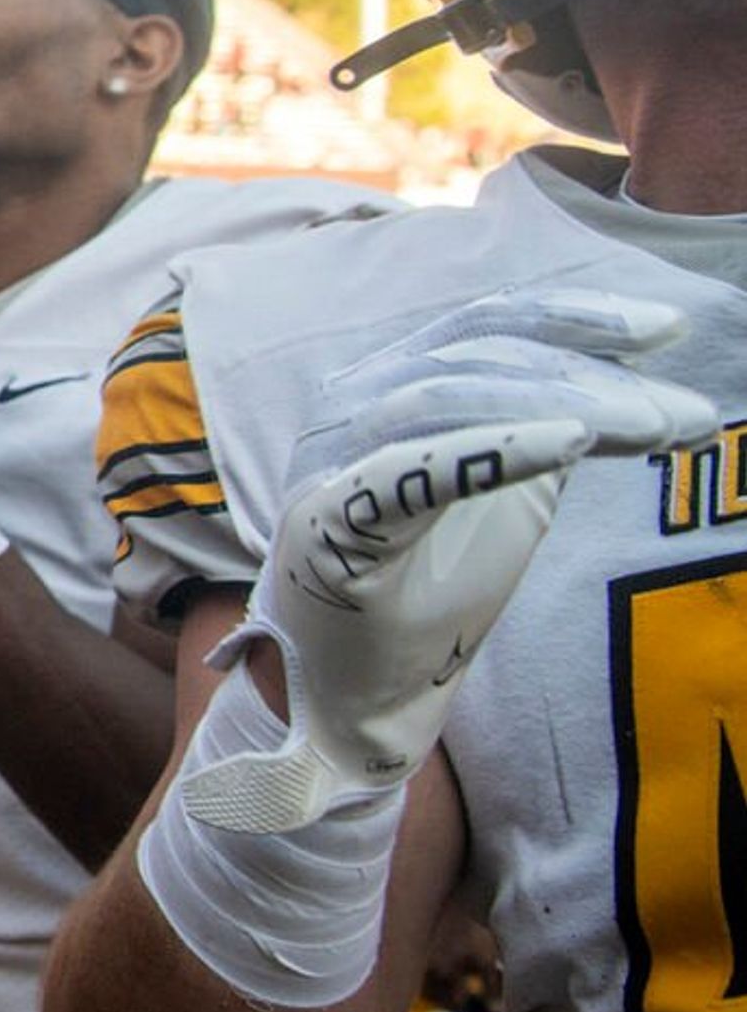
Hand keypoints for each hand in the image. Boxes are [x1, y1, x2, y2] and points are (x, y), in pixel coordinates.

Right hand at [183, 290, 715, 832]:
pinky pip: (409, 474)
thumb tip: (625, 385)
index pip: (483, 326)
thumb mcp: (504, 495)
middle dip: (592, 376)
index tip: (669, 331)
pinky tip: (566, 444)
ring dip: (562, 407)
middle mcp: (348, 407)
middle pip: (475, 356)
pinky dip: (490, 450)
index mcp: (386, 389)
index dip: (576, 317)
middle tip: (686, 412)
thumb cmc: (427, 590)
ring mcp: (330, 463)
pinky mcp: (325, 527)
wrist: (358, 693)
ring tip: (648, 428)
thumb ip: (539, 431)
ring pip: (447, 398)